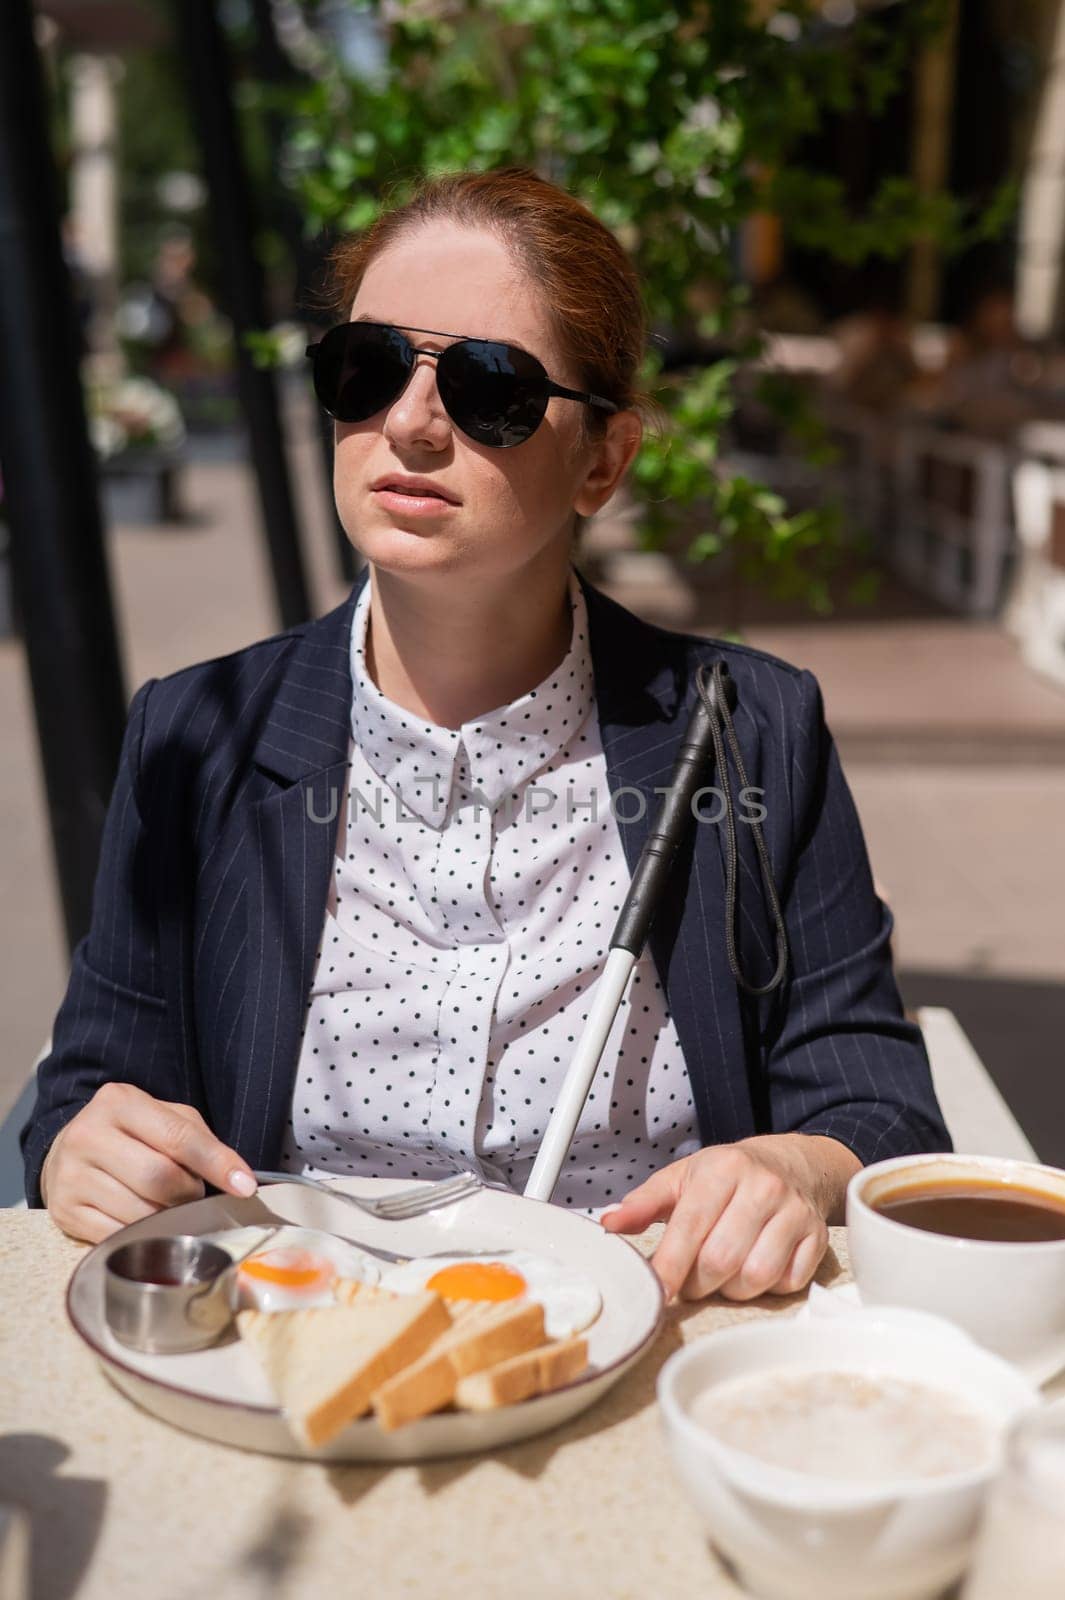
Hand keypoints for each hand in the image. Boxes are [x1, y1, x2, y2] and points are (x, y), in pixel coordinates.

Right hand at [40, 1082, 257, 1243]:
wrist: (68, 1149)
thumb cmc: (130, 1133)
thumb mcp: (163, 1119)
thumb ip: (200, 1140)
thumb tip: (238, 1180)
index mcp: (118, 1102)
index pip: (178, 1137)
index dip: (216, 1163)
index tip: (244, 1186)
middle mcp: (88, 1135)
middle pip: (159, 1178)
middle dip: (188, 1193)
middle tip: (191, 1193)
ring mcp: (71, 1175)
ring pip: (139, 1212)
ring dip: (167, 1217)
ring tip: (165, 1204)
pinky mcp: (64, 1211)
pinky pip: (116, 1235)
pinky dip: (142, 1235)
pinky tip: (143, 1222)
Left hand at [600, 1134, 860, 1301]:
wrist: (792, 1163)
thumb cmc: (728, 1175)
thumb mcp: (682, 1177)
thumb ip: (644, 1202)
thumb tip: (609, 1224)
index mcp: (723, 1169)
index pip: (690, 1227)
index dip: (669, 1266)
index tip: (656, 1291)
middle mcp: (763, 1187)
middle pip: (721, 1260)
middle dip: (697, 1282)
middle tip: (690, 1280)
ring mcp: (794, 1212)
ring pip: (755, 1277)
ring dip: (732, 1289)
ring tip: (722, 1274)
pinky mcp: (817, 1238)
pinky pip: (788, 1284)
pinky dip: (767, 1289)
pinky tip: (756, 1268)